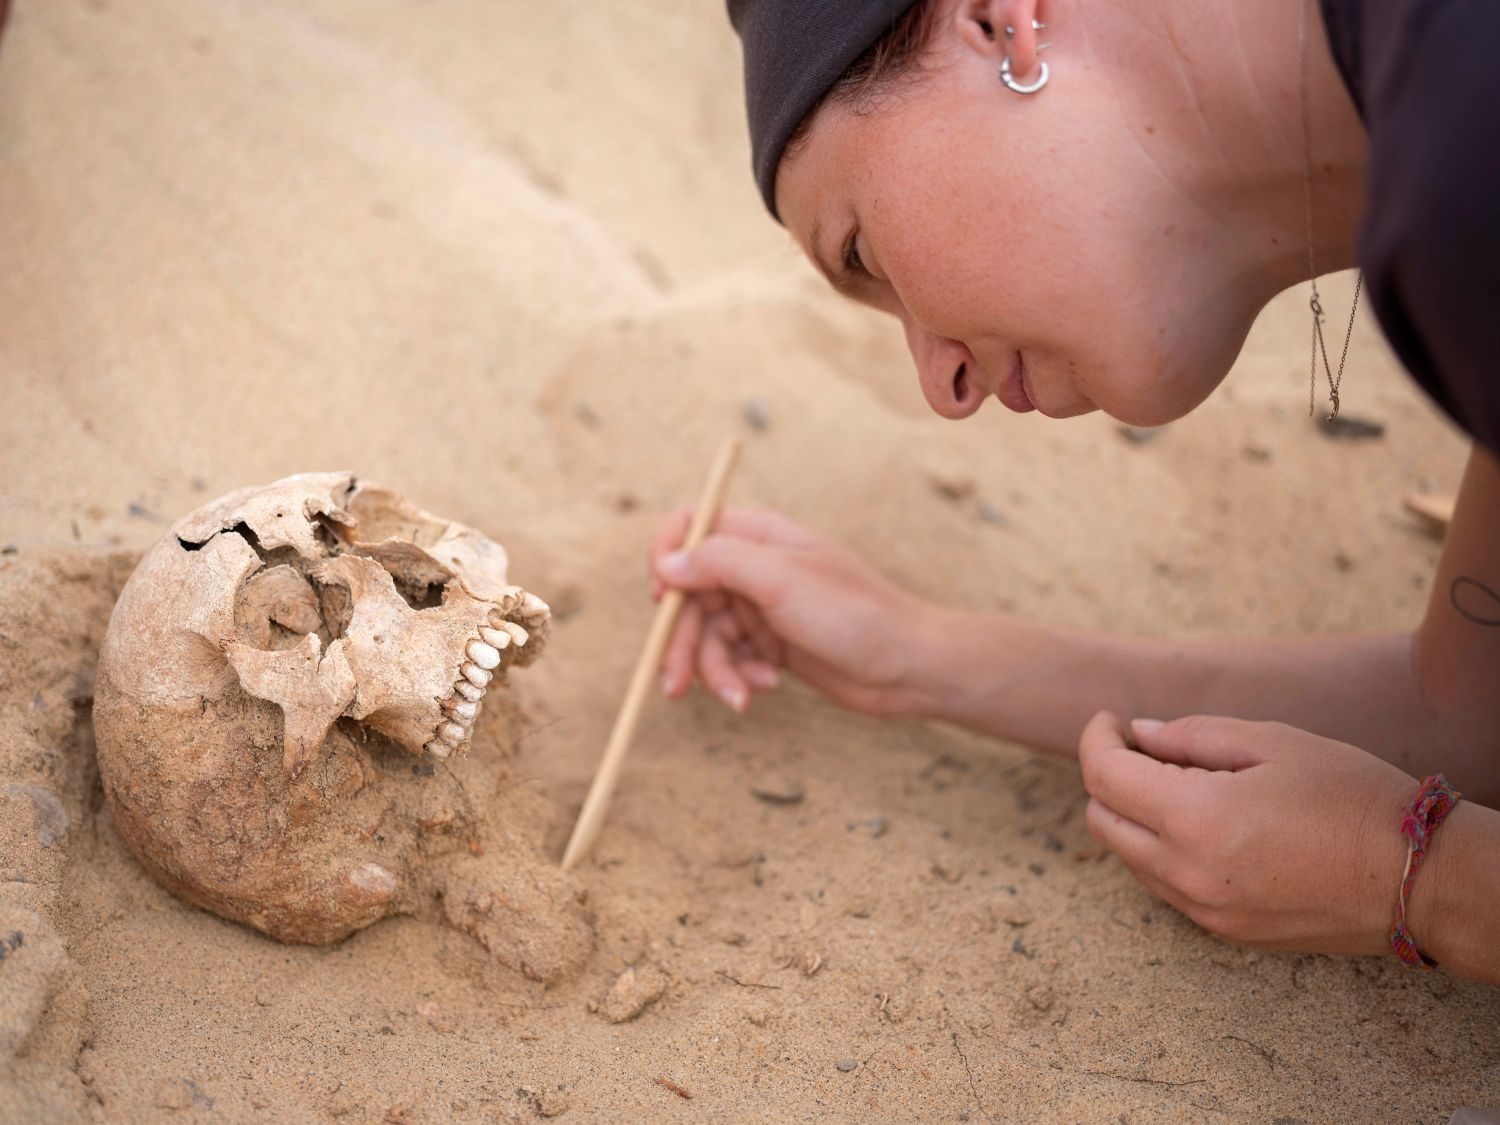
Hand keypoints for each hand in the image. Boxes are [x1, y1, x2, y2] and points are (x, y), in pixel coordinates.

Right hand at [650, 507, 934, 715]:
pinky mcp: (771, 644)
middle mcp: (755, 567)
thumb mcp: (781, 579)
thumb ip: (720, 562)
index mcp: (759, 535)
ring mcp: (762, 607)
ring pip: (706, 634)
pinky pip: (731, 658)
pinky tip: (766, 688)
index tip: (662, 596)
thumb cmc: (854, 614)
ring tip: (739, 698)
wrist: (907, 666)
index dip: (666, 558)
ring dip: (714, 670)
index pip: (689, 527)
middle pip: (688, 594)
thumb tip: (667, 562)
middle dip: (681, 640)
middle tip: (674, 683)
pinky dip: (740, 677)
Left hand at [1078, 712, 1418, 954]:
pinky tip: (1205, 822)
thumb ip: (1192, 736)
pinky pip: (1163, 884)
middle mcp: (1186, 873)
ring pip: (1128, 855)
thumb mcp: (1272, 741)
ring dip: (1133, 815)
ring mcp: (1202, 909)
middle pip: (1101, 819)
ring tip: (1183, 782)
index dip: (1096, 739)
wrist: (1416, 878)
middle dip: (1108, 777)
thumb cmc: (1350, 795)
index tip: (1111, 720)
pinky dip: (1161, 848)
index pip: (1103, 777)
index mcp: (1194, 819)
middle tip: (1144, 748)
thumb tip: (1139, 734)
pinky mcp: (1223, 930)